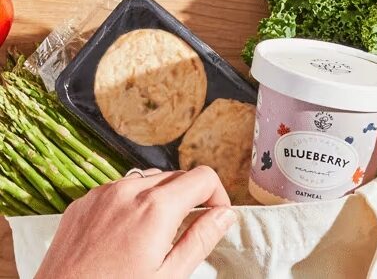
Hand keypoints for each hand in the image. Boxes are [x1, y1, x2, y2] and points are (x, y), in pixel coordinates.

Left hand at [36, 166, 236, 278]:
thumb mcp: (168, 277)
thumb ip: (200, 240)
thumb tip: (225, 215)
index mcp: (156, 208)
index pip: (203, 177)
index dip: (217, 195)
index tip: (215, 215)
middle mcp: (129, 190)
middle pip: (176, 176)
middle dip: (189, 197)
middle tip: (186, 231)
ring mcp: (103, 192)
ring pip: (147, 179)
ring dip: (160, 198)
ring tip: (154, 236)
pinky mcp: (84, 201)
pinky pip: (119, 189)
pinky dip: (131, 202)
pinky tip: (124, 234)